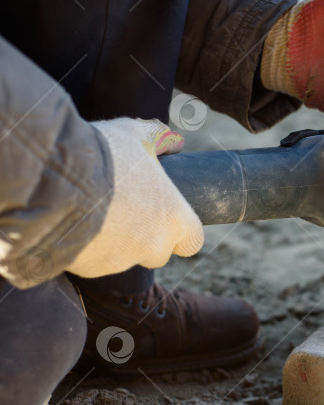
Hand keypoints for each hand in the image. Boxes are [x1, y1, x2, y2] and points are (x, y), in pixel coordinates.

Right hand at [67, 118, 203, 277]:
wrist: (50, 184)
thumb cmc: (102, 158)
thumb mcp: (133, 135)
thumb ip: (159, 138)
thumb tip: (175, 142)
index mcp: (173, 219)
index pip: (193, 241)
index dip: (183, 233)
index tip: (169, 219)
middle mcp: (153, 246)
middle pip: (159, 253)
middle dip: (148, 238)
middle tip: (129, 213)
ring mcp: (121, 261)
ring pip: (125, 258)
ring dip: (117, 242)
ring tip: (95, 212)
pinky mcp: (90, 269)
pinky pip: (95, 262)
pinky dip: (89, 248)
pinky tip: (75, 224)